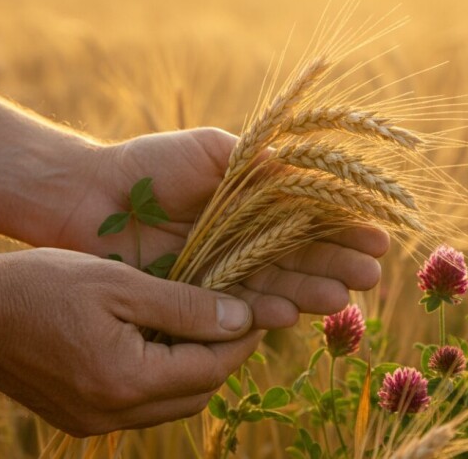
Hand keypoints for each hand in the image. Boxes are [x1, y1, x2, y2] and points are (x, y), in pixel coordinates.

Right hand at [0, 247, 259, 436]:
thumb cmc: (43, 284)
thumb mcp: (122, 284)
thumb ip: (185, 306)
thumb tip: (242, 319)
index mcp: (128, 380)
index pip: (211, 368)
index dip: (241, 339)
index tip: (256, 309)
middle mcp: (113, 414)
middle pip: (196, 394)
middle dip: (220, 357)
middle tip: (229, 316)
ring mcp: (94, 422)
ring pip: (170, 405)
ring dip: (191, 371)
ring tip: (194, 326)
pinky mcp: (78, 419)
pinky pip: (139, 408)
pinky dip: (158, 380)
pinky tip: (154, 344)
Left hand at [53, 128, 389, 327]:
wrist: (90, 197)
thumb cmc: (150, 164)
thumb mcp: (211, 152)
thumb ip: (258, 166)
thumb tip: (308, 174)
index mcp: (258, 203)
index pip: (312, 218)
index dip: (345, 229)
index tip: (377, 237)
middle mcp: (249, 240)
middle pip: (303, 256)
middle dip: (338, 265)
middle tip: (370, 276)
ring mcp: (227, 270)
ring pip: (277, 285)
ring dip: (308, 293)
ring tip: (337, 298)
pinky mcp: (201, 298)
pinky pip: (237, 307)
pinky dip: (262, 311)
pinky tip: (287, 314)